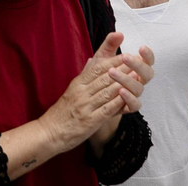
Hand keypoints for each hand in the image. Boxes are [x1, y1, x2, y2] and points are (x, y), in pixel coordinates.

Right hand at [39, 33, 150, 151]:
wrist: (50, 131)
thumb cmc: (62, 111)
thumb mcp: (72, 90)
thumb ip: (84, 76)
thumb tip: (92, 60)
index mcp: (78, 83)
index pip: (97, 68)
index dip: (113, 61)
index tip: (126, 55)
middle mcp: (81, 92)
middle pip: (104, 78)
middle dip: (122, 69)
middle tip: (137, 62)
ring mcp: (85, 106)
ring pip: (107, 92)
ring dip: (124, 84)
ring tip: (137, 77)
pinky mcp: (89, 121)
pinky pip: (106, 110)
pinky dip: (117, 103)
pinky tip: (127, 99)